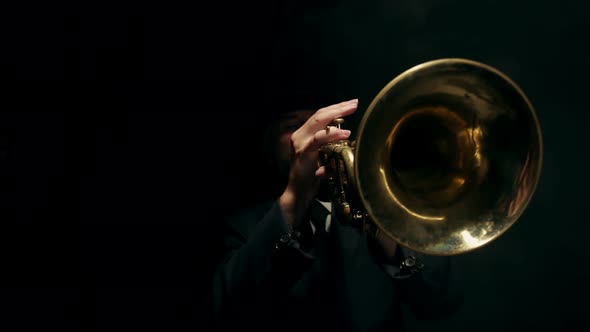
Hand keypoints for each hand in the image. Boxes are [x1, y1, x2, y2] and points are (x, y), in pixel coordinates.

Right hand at [279, 99, 357, 226]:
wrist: (299, 193)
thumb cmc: (312, 177)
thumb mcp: (322, 157)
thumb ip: (329, 145)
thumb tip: (345, 134)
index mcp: (303, 135)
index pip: (319, 116)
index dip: (335, 108)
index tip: (350, 104)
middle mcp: (299, 135)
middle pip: (319, 114)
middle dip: (338, 107)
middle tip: (354, 103)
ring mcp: (300, 143)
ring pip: (318, 121)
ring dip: (336, 114)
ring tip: (351, 110)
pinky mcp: (303, 152)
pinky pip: (319, 139)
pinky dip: (333, 134)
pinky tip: (345, 133)